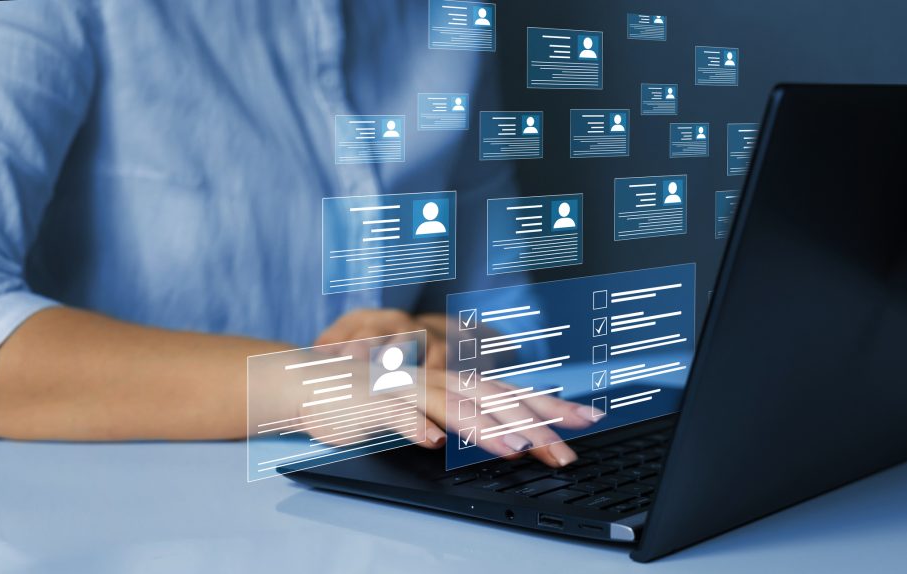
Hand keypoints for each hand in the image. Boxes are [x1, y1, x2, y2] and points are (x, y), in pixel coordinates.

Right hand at [314, 309, 597, 466]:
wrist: (317, 383)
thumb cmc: (378, 399)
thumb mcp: (430, 407)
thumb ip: (467, 416)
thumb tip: (517, 435)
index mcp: (455, 382)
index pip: (513, 393)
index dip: (552, 405)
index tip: (588, 420)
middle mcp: (438, 380)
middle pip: (493, 400)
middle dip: (533, 424)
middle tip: (565, 452)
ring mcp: (406, 389)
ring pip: (451, 406)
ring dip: (484, 429)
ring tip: (514, 450)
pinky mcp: (373, 402)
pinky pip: (395, 415)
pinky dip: (413, 427)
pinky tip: (430, 443)